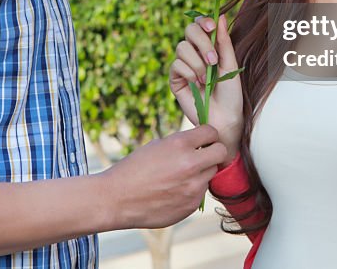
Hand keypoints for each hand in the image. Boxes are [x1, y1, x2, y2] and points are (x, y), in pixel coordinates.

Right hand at [101, 124, 226, 228]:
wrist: (116, 199)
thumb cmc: (132, 169)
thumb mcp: (156, 146)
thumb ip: (181, 144)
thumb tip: (200, 143)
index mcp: (180, 144)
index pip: (211, 132)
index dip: (208, 134)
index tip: (203, 139)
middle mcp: (191, 165)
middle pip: (220, 152)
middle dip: (212, 152)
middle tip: (202, 155)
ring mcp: (193, 187)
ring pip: (210, 174)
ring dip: (200, 173)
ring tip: (179, 176)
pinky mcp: (191, 206)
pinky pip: (200, 193)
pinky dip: (191, 190)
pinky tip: (173, 191)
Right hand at [169, 15, 243, 161]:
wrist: (225, 118)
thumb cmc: (232, 94)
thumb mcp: (231, 64)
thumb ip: (224, 41)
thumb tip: (221, 16)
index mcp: (209, 47)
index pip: (200, 24)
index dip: (202, 21)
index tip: (211, 26)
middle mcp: (195, 53)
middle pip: (189, 31)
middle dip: (202, 42)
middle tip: (213, 60)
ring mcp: (184, 65)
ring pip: (182, 48)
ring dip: (197, 63)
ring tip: (206, 79)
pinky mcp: (175, 79)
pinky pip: (176, 65)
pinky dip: (189, 73)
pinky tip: (196, 85)